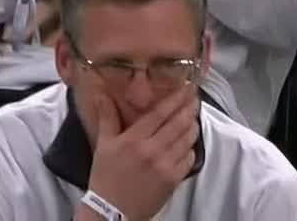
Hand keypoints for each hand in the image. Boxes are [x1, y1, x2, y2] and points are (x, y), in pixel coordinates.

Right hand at [86, 87, 198, 220]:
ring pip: (187, 138)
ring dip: (193, 124)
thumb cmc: (105, 177)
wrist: (110, 212)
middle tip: (195, 97)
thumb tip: (101, 94)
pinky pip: (189, 157)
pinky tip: (188, 142)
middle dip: (190, 107)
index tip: (186, 87)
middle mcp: (152, 149)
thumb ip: (107, 117)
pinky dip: (191, 147)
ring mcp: (165, 165)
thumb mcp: (103, 145)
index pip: (161, 112)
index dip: (176, 98)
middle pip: (179, 122)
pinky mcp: (173, 179)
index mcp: (134, 139)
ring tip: (193, 116)